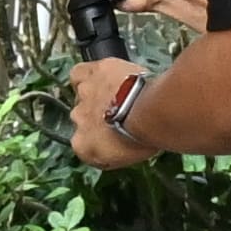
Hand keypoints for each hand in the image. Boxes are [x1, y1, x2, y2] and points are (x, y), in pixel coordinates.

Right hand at [68, 55, 146, 172]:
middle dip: (100, 114)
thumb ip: (111, 153)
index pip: (85, 142)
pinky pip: (80, 73)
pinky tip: (104, 74)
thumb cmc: (146, 137)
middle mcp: (77, 120)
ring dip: (97, 93)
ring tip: (120, 92)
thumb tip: (112, 149)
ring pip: (82, 93)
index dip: (101, 136)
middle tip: (124, 111)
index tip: (117, 133)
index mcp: (83, 146)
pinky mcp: (91, 73)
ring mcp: (82, 95)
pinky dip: (88, 74)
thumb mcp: (127, 157)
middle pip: (83, 116)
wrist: (153, 112)